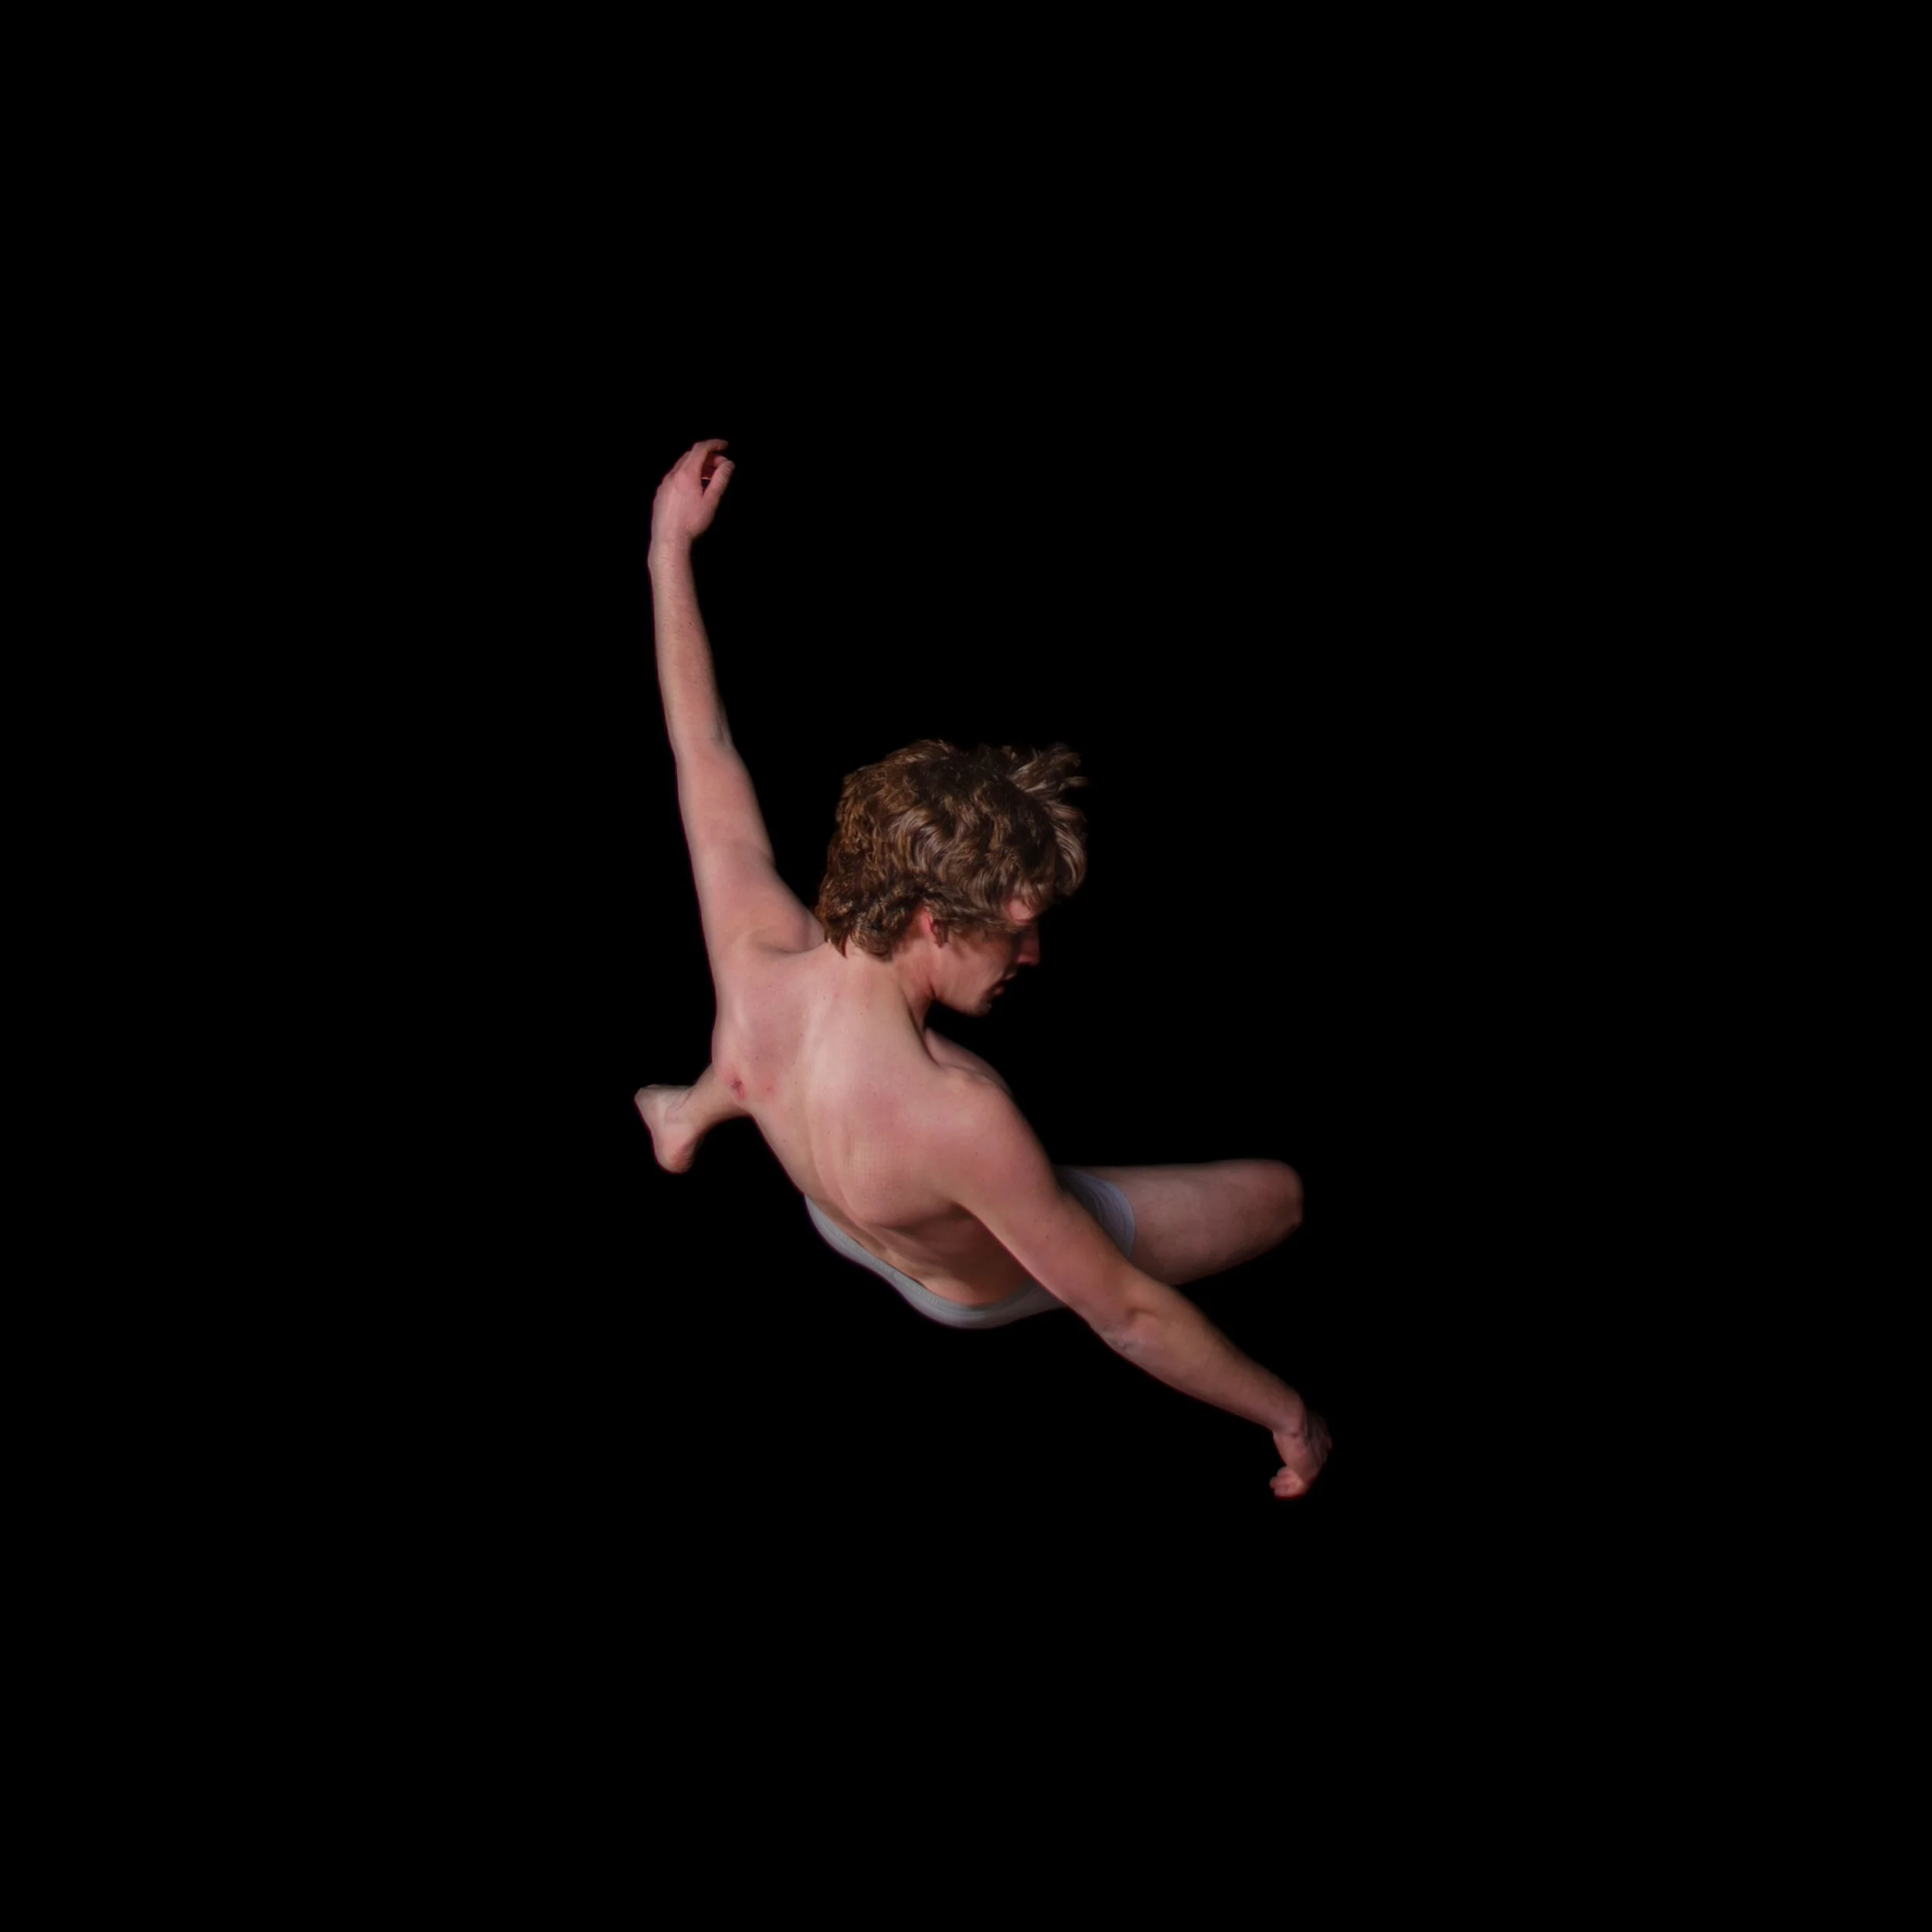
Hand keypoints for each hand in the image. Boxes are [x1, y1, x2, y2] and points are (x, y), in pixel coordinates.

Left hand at [651, 438, 734, 553]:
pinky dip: (687, 476)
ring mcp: (664, 484)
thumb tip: (728, 465)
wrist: (669, 540)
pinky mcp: (660, 494)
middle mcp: (672, 475)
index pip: (700, 449)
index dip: (714, 444)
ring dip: (697, 467)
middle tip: (721, 465)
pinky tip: (694, 489)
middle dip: (708, 457)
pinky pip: (674, 478)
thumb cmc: (691, 522)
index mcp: (686, 474)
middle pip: (691, 456)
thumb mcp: (711, 500)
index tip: (725, 446)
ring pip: (682, 467)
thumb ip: (720, 480)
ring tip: (710, 477)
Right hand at [1270, 1401, 1330, 1498]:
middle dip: (1293, 1472)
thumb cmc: (1287, 1414)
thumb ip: (1291, 1425)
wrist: (1291, 1417)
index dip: (1299, 1457)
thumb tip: (1280, 1421)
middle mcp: (1323, 1449)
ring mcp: (1317, 1462)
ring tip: (1276, 1486)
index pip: (1312, 1451)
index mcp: (1320, 1434)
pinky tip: (1279, 1492)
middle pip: (1308, 1466)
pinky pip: (1300, 1488)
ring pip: (1303, 1478)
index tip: (1288, 1459)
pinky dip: (1289, 1492)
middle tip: (1281, 1476)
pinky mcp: (1310, 1473)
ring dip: (1288, 1483)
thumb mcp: (1291, 1419)